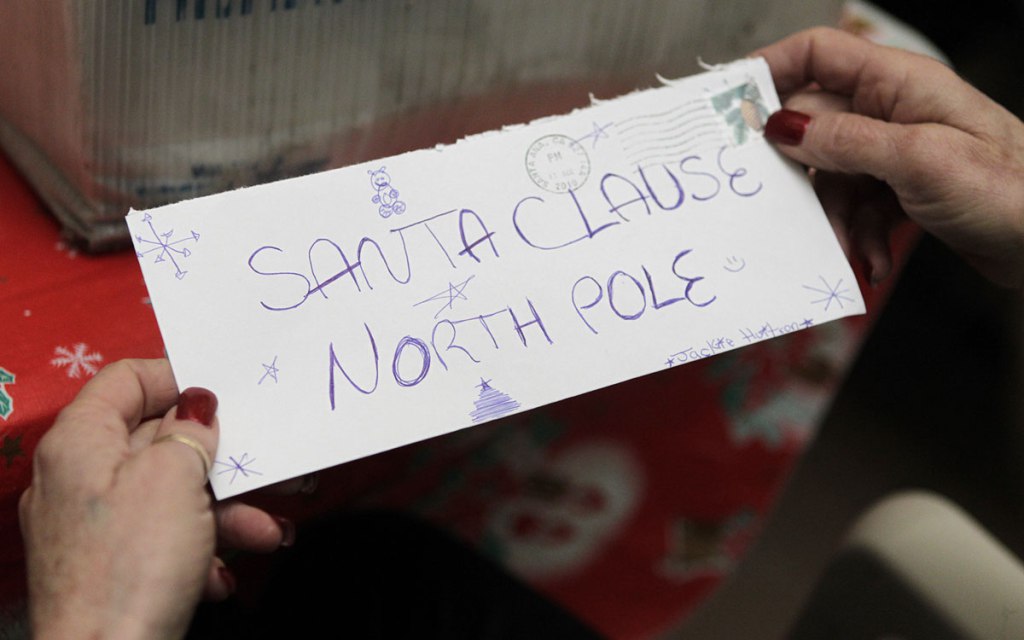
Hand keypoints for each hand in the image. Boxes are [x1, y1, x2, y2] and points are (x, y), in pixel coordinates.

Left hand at [19, 359, 295, 638]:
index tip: (226, 392)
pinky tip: (223, 574)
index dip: (178, 378)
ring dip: (223, 510)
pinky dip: (197, 546)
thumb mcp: (174, 479)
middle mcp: (77, 476)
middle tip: (266, 461)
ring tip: (266, 532)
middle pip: (155, 441)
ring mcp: (89, 524)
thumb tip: (196, 407)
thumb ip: (190, 431)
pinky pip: (159, 536)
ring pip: (167, 494)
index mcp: (80, 441)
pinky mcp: (105, 565)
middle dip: (218, 457)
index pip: (126, 380)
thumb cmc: (135, 564)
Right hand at [754, 28, 1023, 288]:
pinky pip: (854, 208)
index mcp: (898, 82)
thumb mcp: (917, 160)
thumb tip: (780, 126)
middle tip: (785, 205)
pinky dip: (857, 236)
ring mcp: (894, 151)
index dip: (772, 70)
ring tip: (851, 247)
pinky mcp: (900, 189)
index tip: (733, 106)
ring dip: (833, 218)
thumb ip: (844, 141)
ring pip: (830, 176)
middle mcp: (891, 110)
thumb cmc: (1008, 189)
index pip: (818, 53)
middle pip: (813, 127)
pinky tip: (872, 258)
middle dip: (802, 174)